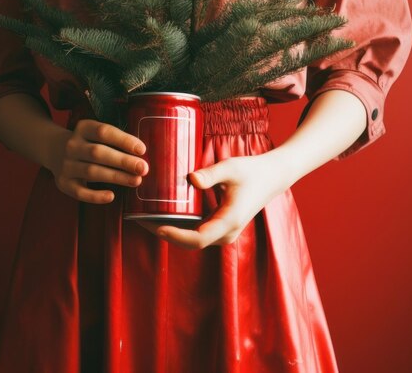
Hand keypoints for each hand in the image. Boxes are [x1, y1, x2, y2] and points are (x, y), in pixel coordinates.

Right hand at [49, 118, 148, 203]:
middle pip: (98, 152)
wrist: (55, 150)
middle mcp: (72, 145)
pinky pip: (79, 192)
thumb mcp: (97, 134)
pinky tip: (111, 196)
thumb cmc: (88, 143)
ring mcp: (66, 165)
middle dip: (123, 161)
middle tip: (143, 168)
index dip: (124, 140)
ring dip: (116, 177)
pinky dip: (95, 196)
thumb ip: (117, 141)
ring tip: (136, 181)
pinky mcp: (63, 183)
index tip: (142, 150)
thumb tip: (142, 155)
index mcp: (83, 128)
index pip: (104, 132)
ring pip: (92, 172)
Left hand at [137, 151, 290, 248]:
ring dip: (170, 232)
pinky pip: (197, 233)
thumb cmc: (251, 171)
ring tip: (145, 217)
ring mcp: (224, 232)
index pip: (198, 238)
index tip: (156, 225)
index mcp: (230, 220)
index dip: (175, 235)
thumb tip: (190, 179)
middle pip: (191, 242)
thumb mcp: (231, 168)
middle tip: (140, 219)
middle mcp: (227, 232)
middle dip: (165, 234)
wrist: (272, 178)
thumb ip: (210, 174)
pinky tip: (162, 214)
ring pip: (193, 240)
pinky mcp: (221, 228)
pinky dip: (179, 227)